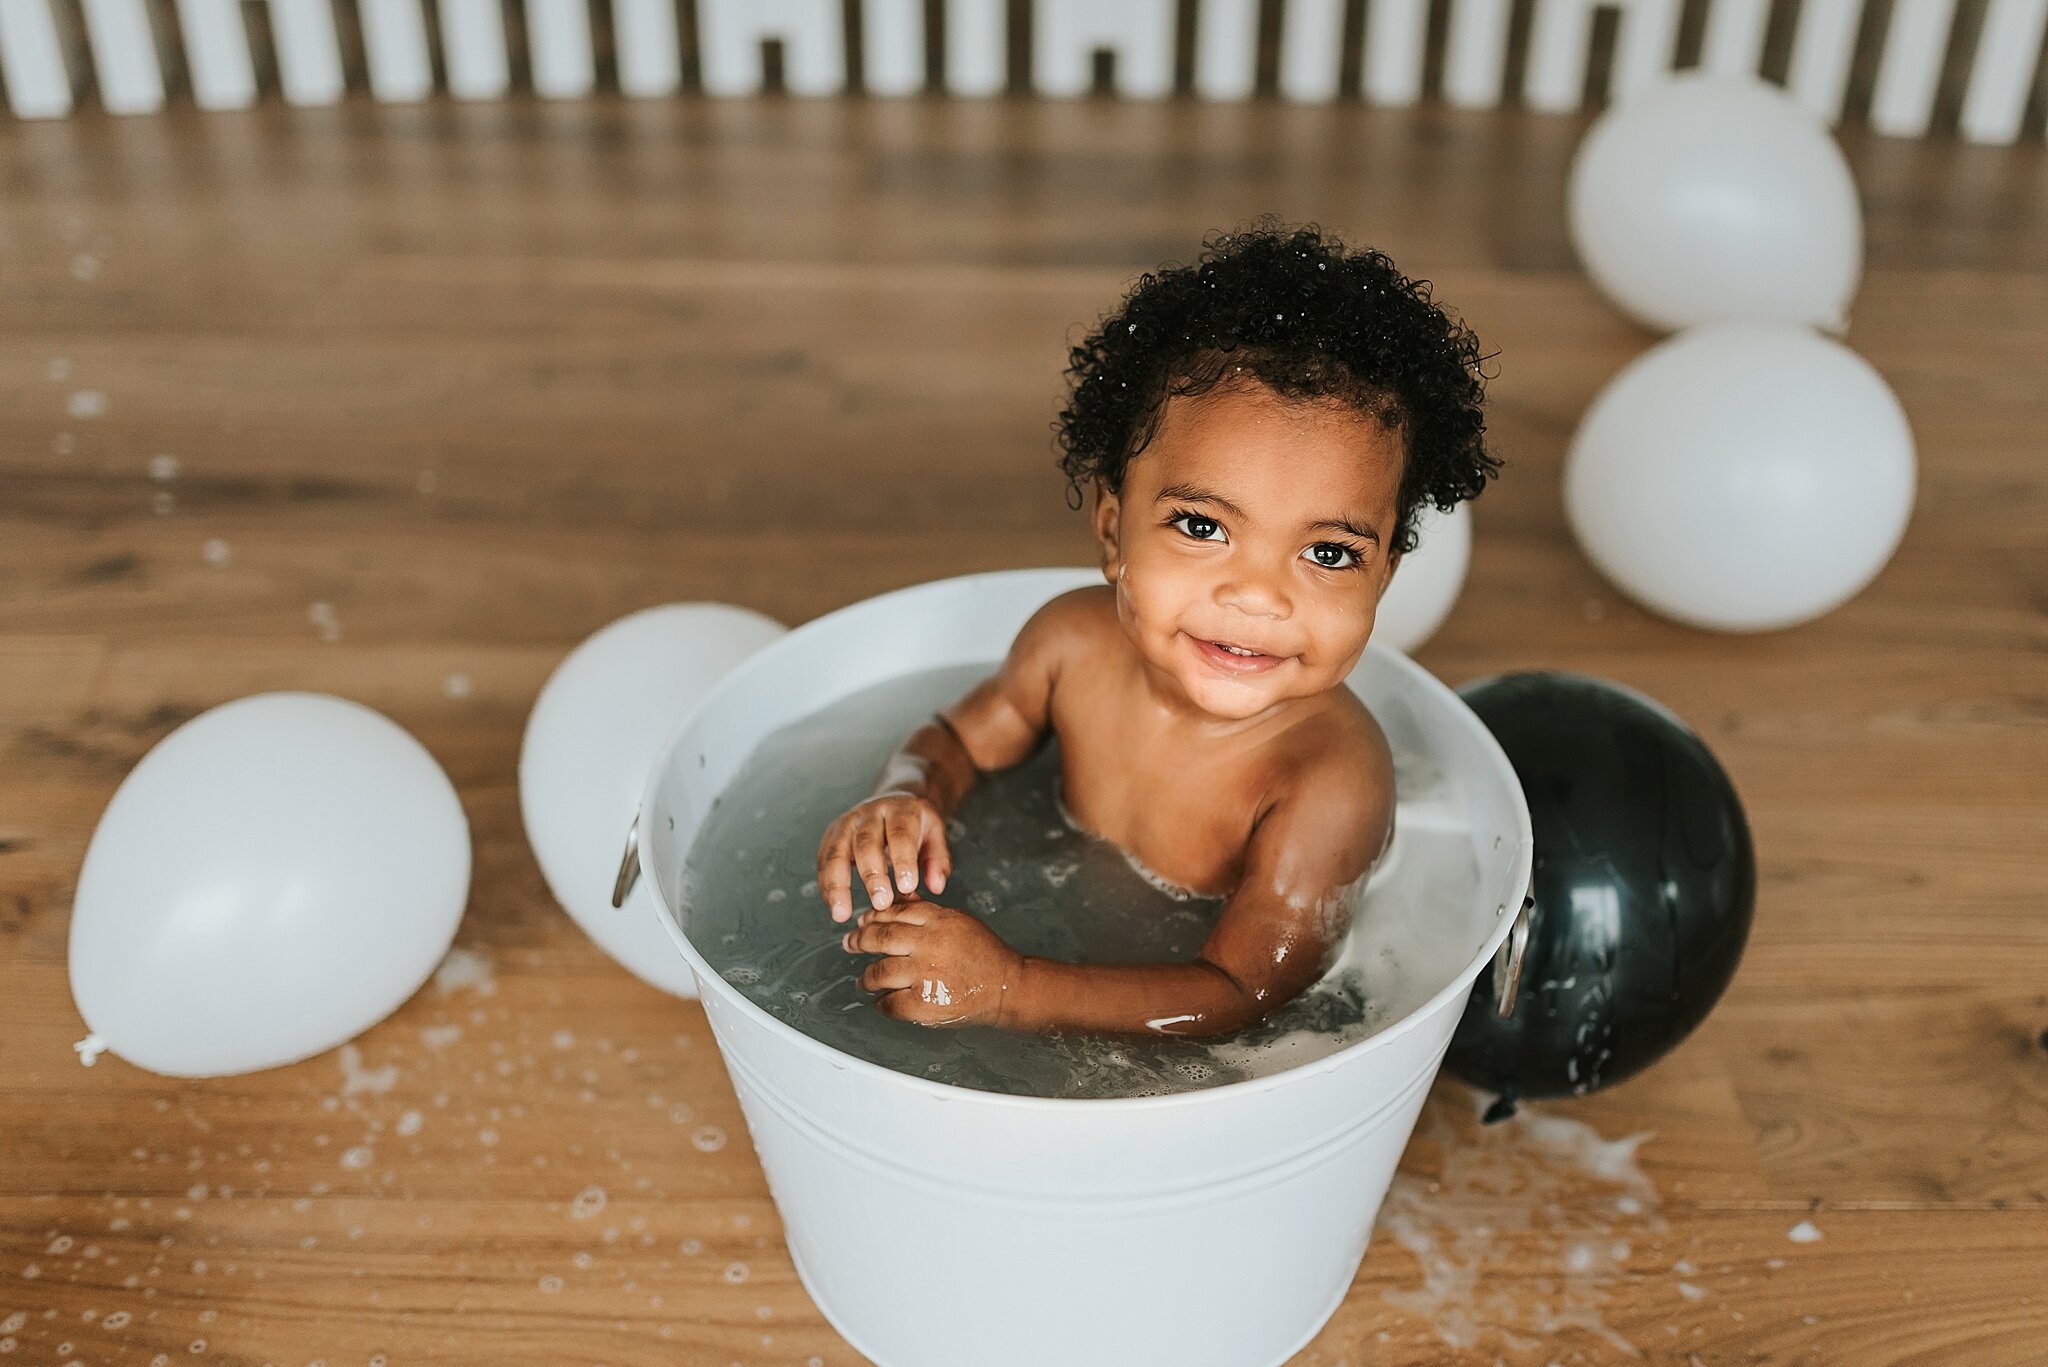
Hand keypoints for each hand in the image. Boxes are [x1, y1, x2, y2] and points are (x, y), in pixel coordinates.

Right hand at [816, 792, 952, 922]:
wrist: (893, 800)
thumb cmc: (914, 824)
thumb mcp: (935, 833)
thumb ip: (938, 860)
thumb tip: (937, 887)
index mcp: (900, 810)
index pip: (901, 834)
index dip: (903, 861)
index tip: (907, 888)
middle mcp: (870, 813)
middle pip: (866, 842)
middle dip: (872, 875)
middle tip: (881, 903)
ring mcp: (847, 823)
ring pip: (837, 852)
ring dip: (838, 885)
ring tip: (842, 914)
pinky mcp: (831, 835)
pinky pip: (824, 861)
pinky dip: (827, 885)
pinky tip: (834, 905)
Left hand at [842, 899, 1020, 1027]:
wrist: (1007, 987)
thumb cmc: (985, 954)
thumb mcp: (958, 921)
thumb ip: (927, 912)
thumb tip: (898, 900)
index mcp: (938, 921)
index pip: (894, 913)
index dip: (873, 917)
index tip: (862, 922)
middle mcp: (929, 945)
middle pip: (879, 938)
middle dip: (859, 941)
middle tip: (850, 944)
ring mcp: (925, 975)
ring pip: (879, 973)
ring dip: (867, 978)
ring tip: (865, 981)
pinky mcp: (924, 1004)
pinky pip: (890, 1003)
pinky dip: (882, 1004)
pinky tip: (883, 1002)